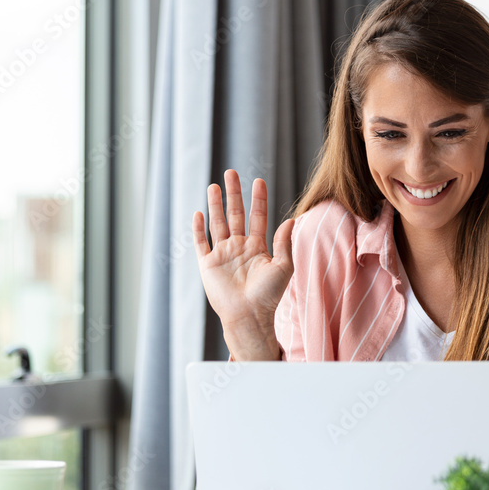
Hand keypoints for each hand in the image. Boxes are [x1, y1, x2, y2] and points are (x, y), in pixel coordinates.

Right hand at [193, 169, 293, 360]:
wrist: (249, 316)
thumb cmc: (269, 295)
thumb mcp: (283, 267)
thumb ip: (284, 243)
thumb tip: (290, 220)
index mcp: (257, 247)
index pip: (257, 217)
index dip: (258, 199)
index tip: (258, 181)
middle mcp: (239, 248)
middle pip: (235, 214)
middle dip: (234, 194)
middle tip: (231, 173)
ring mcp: (222, 255)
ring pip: (217, 223)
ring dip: (215, 204)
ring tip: (214, 185)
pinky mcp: (207, 264)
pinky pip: (201, 242)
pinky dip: (198, 228)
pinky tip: (198, 213)